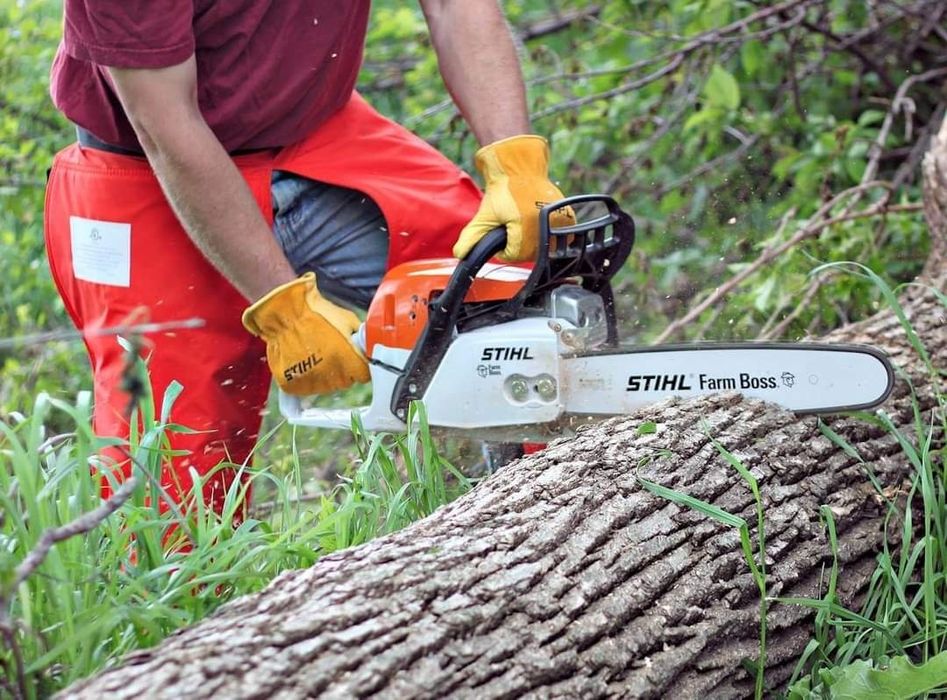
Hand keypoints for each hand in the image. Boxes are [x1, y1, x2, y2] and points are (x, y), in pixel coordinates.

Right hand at [242, 273, 368, 395]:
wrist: (284, 311)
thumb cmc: (316, 312)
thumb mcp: (348, 320)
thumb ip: (361, 339)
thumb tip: (367, 348)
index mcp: (348, 360)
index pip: (363, 375)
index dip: (359, 365)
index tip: (353, 359)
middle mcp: (331, 375)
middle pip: (345, 381)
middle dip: (342, 369)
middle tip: (329, 351)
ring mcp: (310, 381)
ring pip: (325, 387)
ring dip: (323, 375)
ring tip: (313, 354)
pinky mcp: (291, 385)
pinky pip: (304, 388)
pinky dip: (304, 378)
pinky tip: (301, 361)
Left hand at [452, 135, 575, 261]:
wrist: (520, 167)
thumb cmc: (504, 188)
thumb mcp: (484, 215)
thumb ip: (471, 237)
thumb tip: (460, 254)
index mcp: (525, 226)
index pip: (515, 255)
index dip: (505, 250)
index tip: (502, 236)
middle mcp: (545, 225)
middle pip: (531, 254)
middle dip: (519, 246)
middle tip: (511, 229)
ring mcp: (559, 220)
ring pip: (545, 248)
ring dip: (534, 242)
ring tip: (524, 225)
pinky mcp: (567, 216)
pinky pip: (559, 238)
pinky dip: (549, 236)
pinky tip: (538, 225)